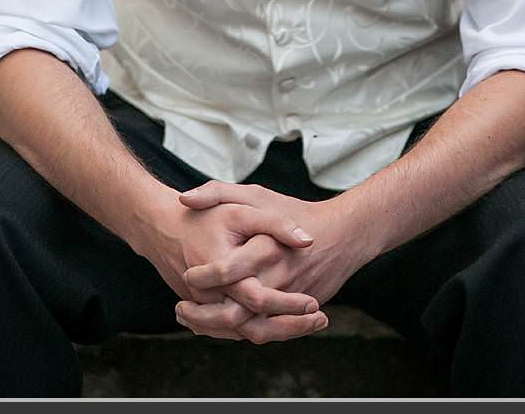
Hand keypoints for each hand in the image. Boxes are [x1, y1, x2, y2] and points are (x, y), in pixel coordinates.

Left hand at [171, 182, 382, 342]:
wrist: (343, 235)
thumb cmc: (295, 211)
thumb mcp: (257, 195)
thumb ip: (219, 193)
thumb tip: (185, 198)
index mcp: (266, 249)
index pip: (227, 272)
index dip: (203, 278)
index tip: (186, 275)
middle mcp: (277, 279)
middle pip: (235, 312)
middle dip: (203, 316)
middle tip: (181, 309)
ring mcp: (287, 300)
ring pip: (249, 329)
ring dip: (217, 330)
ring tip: (192, 322)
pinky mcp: (294, 313)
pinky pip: (265, 331)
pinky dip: (239, 332)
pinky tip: (217, 325)